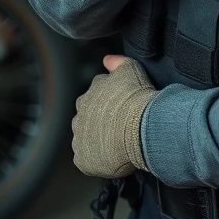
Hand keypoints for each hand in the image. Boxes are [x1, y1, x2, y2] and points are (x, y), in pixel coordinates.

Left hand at [72, 55, 155, 178]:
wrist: (140, 125)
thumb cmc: (136, 97)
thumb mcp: (129, 69)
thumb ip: (116, 62)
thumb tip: (107, 59)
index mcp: (87, 97)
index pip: (93, 100)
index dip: (108, 104)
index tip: (120, 106)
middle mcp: (79, 117)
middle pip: (88, 120)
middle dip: (100, 122)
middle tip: (120, 124)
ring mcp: (79, 139)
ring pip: (88, 140)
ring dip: (99, 140)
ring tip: (119, 141)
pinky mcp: (83, 160)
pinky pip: (90, 160)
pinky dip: (99, 158)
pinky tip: (114, 154)